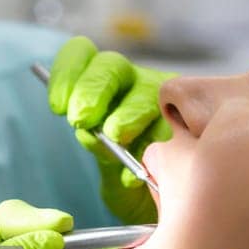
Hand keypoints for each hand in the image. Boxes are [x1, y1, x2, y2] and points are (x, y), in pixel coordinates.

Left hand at [47, 36, 172, 225]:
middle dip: (93, 89)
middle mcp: (132, 81)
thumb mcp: (104, 156)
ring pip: (146, 91)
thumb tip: (90, 132)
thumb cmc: (126, 167)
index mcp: (101, 80)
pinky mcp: (190, 118)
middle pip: (110, 65)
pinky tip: (139, 168)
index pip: (80, 54)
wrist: (161, 194)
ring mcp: (164, 96)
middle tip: (81, 118)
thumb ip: (96, 142)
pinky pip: (172, 124)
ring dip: (128, 112)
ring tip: (116, 137)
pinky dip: (153, 144)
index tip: (58, 106)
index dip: (67, 73)